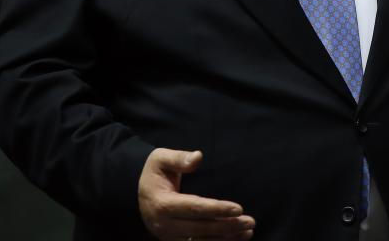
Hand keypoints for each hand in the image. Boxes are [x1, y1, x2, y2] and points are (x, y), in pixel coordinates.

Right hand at [138, 148, 254, 240]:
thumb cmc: (154, 173)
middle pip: (200, 229)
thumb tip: (198, 157)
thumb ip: (179, 158)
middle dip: (227, 227)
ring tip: (247, 231)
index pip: (194, 208)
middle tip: (250, 222)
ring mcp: (169, 237)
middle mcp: (165, 225)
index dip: (217, 209)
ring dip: (226, 239)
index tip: (239, 208)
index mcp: (162, 204)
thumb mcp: (161, 159)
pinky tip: (235, 239)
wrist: (138, 192)